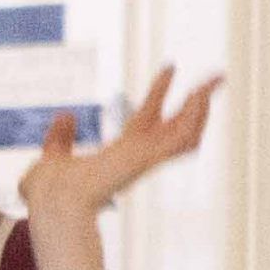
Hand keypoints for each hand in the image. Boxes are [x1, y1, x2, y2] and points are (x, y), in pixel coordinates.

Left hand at [19, 66, 220, 269]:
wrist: (51, 202)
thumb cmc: (49, 191)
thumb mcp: (54, 155)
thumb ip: (61, 136)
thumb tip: (66, 114)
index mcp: (119, 153)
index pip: (147, 118)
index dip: (159, 91)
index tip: (170, 67)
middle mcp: (137, 156)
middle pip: (178, 125)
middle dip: (200, 100)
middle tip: (220, 75)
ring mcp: (144, 159)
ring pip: (187, 132)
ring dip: (202, 107)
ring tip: (213, 81)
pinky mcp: (147, 160)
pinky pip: (180, 139)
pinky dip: (193, 118)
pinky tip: (199, 96)